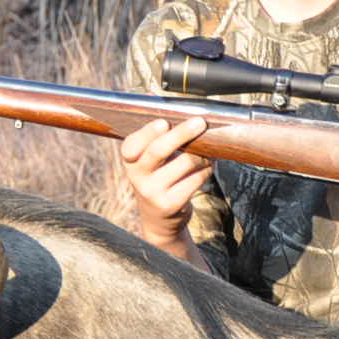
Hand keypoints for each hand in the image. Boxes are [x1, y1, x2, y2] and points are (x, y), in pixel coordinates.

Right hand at [117, 117, 212, 262]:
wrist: (158, 217)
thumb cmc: (159, 177)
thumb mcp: (150, 160)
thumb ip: (160, 140)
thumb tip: (189, 121)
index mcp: (130, 160)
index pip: (132, 144)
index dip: (148, 132)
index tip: (164, 123)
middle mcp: (137, 176)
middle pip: (158, 150)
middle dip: (181, 133)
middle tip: (200, 122)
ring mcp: (152, 192)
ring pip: (185, 163)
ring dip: (202, 154)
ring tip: (208, 152)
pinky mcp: (170, 204)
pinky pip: (196, 179)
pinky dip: (206, 170)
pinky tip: (207, 167)